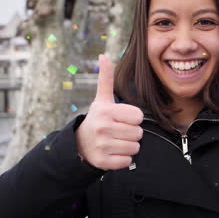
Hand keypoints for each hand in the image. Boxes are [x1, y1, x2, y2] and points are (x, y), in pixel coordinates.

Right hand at [76, 55, 143, 169]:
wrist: (80, 143)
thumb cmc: (98, 118)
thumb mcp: (102, 99)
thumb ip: (106, 78)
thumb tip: (103, 55)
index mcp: (106, 111)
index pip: (138, 117)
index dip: (132, 119)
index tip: (121, 119)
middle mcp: (103, 128)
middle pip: (138, 133)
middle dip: (132, 133)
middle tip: (118, 131)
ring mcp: (102, 146)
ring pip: (135, 148)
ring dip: (128, 146)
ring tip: (116, 141)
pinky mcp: (103, 162)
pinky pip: (127, 162)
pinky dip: (123, 159)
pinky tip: (113, 152)